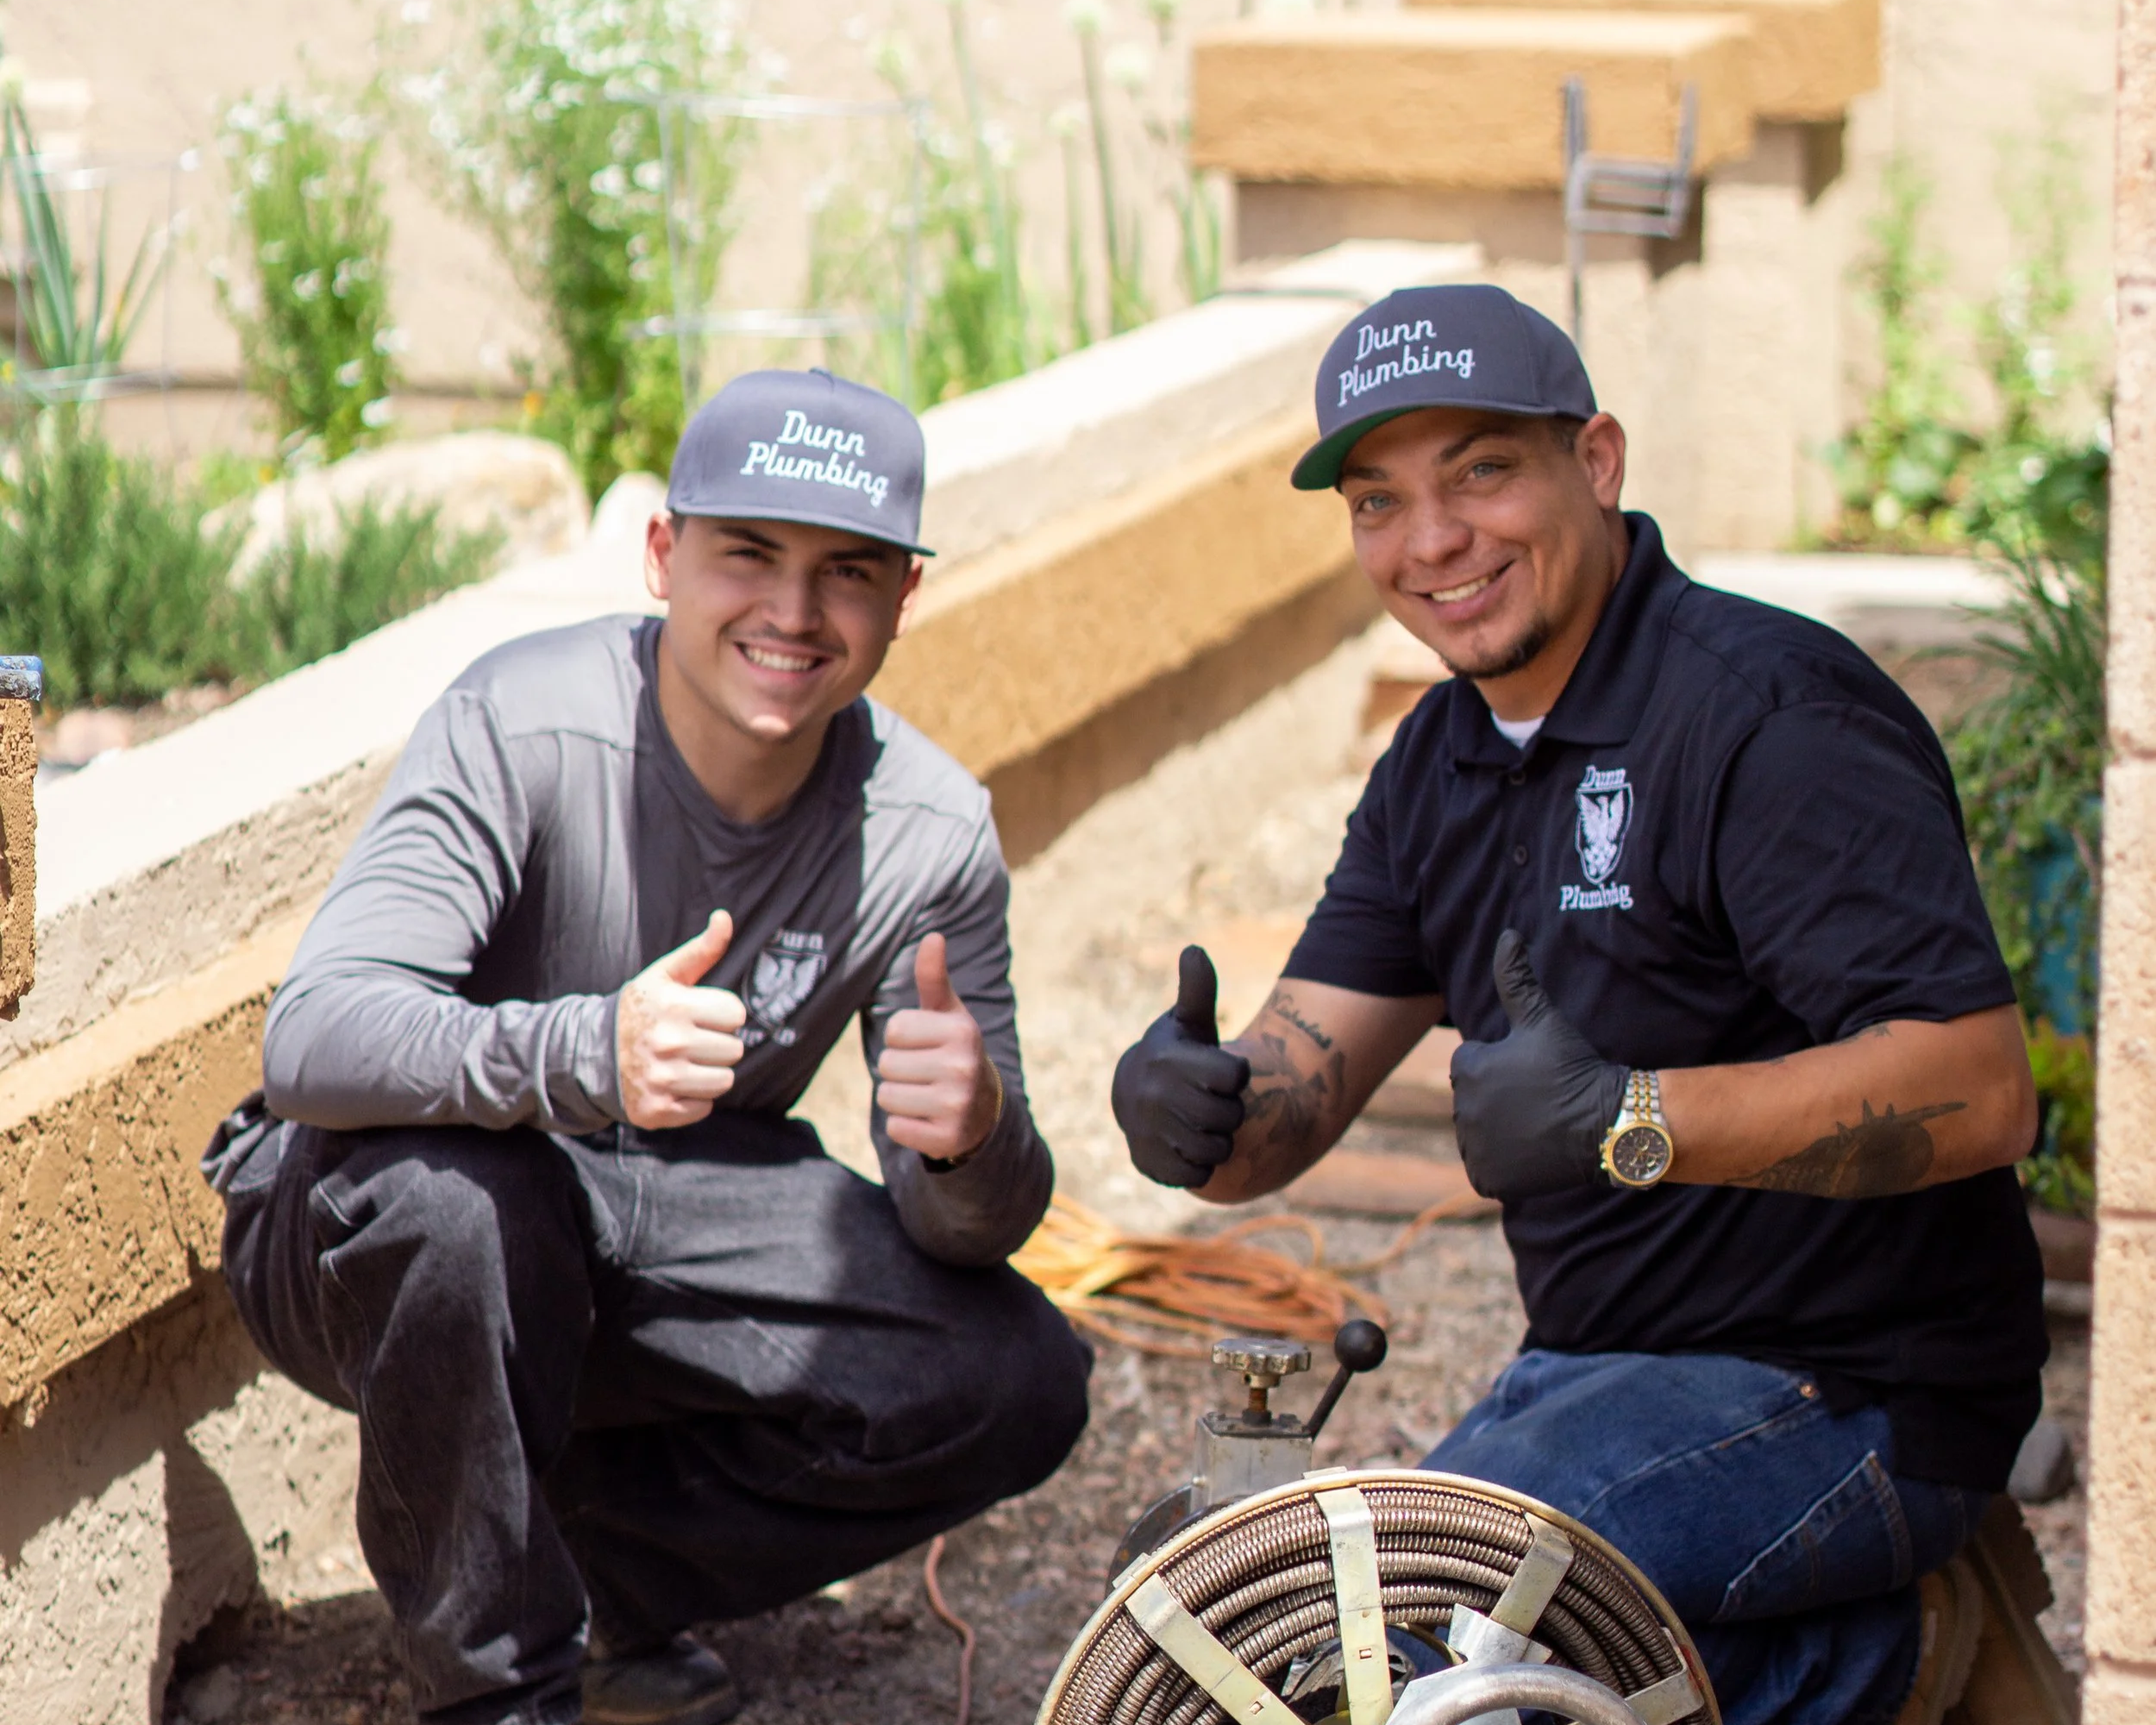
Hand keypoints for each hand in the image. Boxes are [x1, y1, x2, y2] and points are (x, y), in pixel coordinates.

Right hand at [615, 911, 747, 1129]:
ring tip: (684, 1062)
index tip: (698, 1014)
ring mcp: (662, 1080)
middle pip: (734, 1050)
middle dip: (717, 1044)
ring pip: (724, 1081)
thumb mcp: (664, 975)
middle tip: (690, 1040)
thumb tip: (724, 917)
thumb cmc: (641, 1010)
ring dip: (710, 1073)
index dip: (721, 1014)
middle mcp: (668, 1043)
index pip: (736, 1014)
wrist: (592, 1053)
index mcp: (674, 1006)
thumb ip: (700, 950)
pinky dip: (693, 1099)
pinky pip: (704, 1107)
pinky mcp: (658, 1110)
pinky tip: (673, 1084)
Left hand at [877, 934, 1001, 1161]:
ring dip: (899, 1098)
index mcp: (962, 1031)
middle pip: (886, 1064)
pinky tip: (929, 1120)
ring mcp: (957, 1105)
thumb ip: (934, 977)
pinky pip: (895, 1127)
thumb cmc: (953, 1052)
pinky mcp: (947, 1138)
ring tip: (926, 1096)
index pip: (894, 1030)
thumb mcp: (948, 1014)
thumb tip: (933, 935)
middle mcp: (963, 1067)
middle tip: (926, 1075)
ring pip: (886, 1096)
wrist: (984, 1110)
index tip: (927, 1047)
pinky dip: (906, 1126)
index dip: (903, 1039)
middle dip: (899, 1070)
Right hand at [1112, 946, 1250, 1188]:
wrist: (1135, 1098)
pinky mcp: (1148, 1164)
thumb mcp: (1188, 1023)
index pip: (1236, 1076)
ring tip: (1200, 1124)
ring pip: (1217, 1149)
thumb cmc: (1176, 1056)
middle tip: (1211, 1101)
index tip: (1217, 1072)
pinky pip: (1198, 1175)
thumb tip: (1194, 949)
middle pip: (1231, 1117)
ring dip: (1217, 1140)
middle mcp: (1154, 1096)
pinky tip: (1186, 1146)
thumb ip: (1198, 990)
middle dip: (1229, 1111)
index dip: (1234, 1076)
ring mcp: (1149, 1132)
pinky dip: (1200, 1165)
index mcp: (1170, 1060)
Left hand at [1449, 929, 1627, 1200]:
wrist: (1608, 1125)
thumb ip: (1516, 977)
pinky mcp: (1489, 1180)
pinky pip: (1487, 1169)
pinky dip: (1505, 1164)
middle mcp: (1462, 1110)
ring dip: (1501, 1131)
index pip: (1472, 1066)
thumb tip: (1508, 934)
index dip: (1505, 1067)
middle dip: (1500, 1100)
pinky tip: (1532, 1152)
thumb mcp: (1542, 1018)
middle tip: (1540, 1100)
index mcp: (1468, 1069)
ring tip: (1538, 1125)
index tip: (1534, 1072)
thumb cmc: (1575, 1067)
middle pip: (1475, 1102)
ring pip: (1479, 1135)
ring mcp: (1475, 1149)